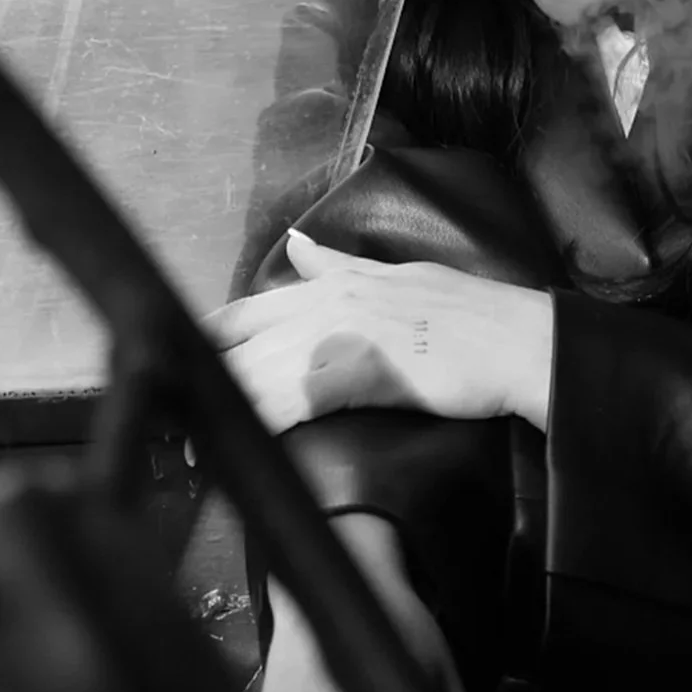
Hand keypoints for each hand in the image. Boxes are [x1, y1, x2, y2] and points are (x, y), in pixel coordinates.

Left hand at [204, 232, 553, 434]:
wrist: (522, 341)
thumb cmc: (473, 317)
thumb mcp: (399, 276)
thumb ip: (340, 266)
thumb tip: (300, 245)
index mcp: (335, 284)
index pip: (246, 312)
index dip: (205, 344)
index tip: (175, 371)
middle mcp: (328, 302)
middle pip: (238, 343)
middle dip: (199, 382)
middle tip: (169, 422)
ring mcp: (342, 333)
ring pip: (258, 372)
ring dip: (221, 410)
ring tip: (190, 446)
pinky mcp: (359, 369)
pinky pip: (293, 399)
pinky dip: (261, 422)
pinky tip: (241, 444)